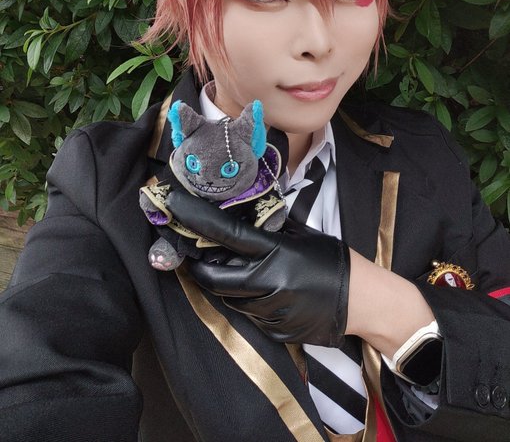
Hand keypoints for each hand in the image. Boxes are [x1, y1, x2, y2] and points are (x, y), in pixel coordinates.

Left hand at [166, 189, 350, 345]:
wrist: (362, 300)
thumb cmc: (332, 261)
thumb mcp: (301, 236)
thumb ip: (269, 229)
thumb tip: (238, 216)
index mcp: (277, 253)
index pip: (226, 234)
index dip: (196, 219)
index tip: (175, 205)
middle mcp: (269, 283)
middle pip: (214, 277)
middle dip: (200, 266)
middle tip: (198, 254)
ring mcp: (270, 311)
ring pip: (229, 298)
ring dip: (226, 284)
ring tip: (241, 270)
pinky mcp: (274, 331)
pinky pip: (248, 316)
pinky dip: (247, 302)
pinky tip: (264, 292)